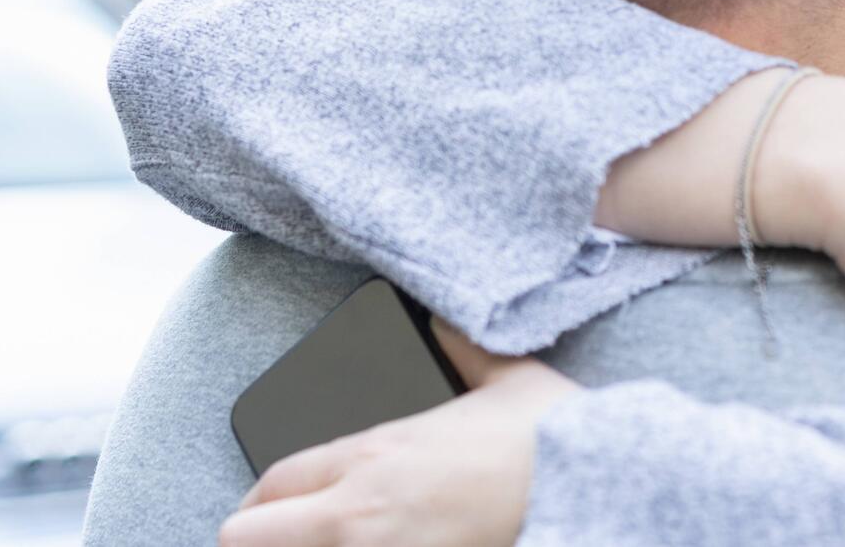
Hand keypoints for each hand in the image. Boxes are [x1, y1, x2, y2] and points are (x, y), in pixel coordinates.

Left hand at [219, 322, 575, 546]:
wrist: (598, 490)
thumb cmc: (554, 441)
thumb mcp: (507, 377)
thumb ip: (462, 348)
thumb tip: (442, 320)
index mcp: (375, 452)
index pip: (270, 486)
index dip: (255, 505)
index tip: (264, 513)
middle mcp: (358, 513)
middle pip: (246, 539)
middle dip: (256, 539)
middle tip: (279, 538)